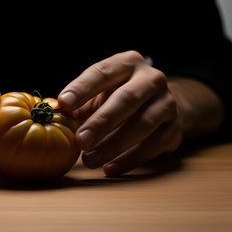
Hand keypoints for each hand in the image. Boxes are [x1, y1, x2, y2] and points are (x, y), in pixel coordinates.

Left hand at [58, 51, 182, 176]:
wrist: (159, 105)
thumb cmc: (117, 97)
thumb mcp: (100, 92)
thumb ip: (80, 102)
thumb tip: (57, 116)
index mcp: (127, 63)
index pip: (103, 72)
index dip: (82, 88)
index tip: (63, 103)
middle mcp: (151, 79)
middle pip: (127, 99)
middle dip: (101, 122)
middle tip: (80, 141)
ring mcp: (167, 103)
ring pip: (143, 124)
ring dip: (113, 145)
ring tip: (89, 160)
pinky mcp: (175, 128)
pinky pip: (154, 146)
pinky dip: (130, 159)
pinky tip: (109, 169)